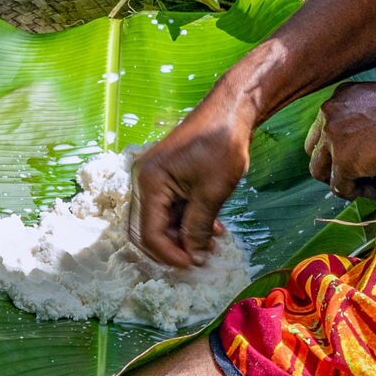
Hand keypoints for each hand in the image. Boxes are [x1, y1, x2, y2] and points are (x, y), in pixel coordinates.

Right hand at [130, 105, 250, 268]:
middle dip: (175, 247)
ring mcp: (155, 178)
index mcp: (148, 183)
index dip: (170, 254)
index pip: (149, 233)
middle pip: (150, 229)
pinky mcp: (168, 176)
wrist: (231, 110)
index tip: (194, 264)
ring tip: (212, 244)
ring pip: (163, 220)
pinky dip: (188, 220)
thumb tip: (193, 258)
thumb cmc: (221, 145)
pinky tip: (212, 227)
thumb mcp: (212, 192)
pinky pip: (171, 207)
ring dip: (184, 235)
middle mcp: (144, 181)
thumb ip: (197, 227)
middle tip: (201, 257)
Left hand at [304, 82, 375, 199]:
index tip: (354, 155)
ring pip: (319, 170)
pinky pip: (339, 187)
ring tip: (361, 186)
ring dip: (338, 181)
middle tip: (350, 174)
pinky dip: (353, 193)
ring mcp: (333, 139)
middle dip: (329, 164)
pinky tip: (372, 192)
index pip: (323, 126)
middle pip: (314, 149)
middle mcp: (330, 114)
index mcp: (340, 96)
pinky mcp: (343, 163)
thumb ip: (364, 113)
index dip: (335, 145)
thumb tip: (365, 136)